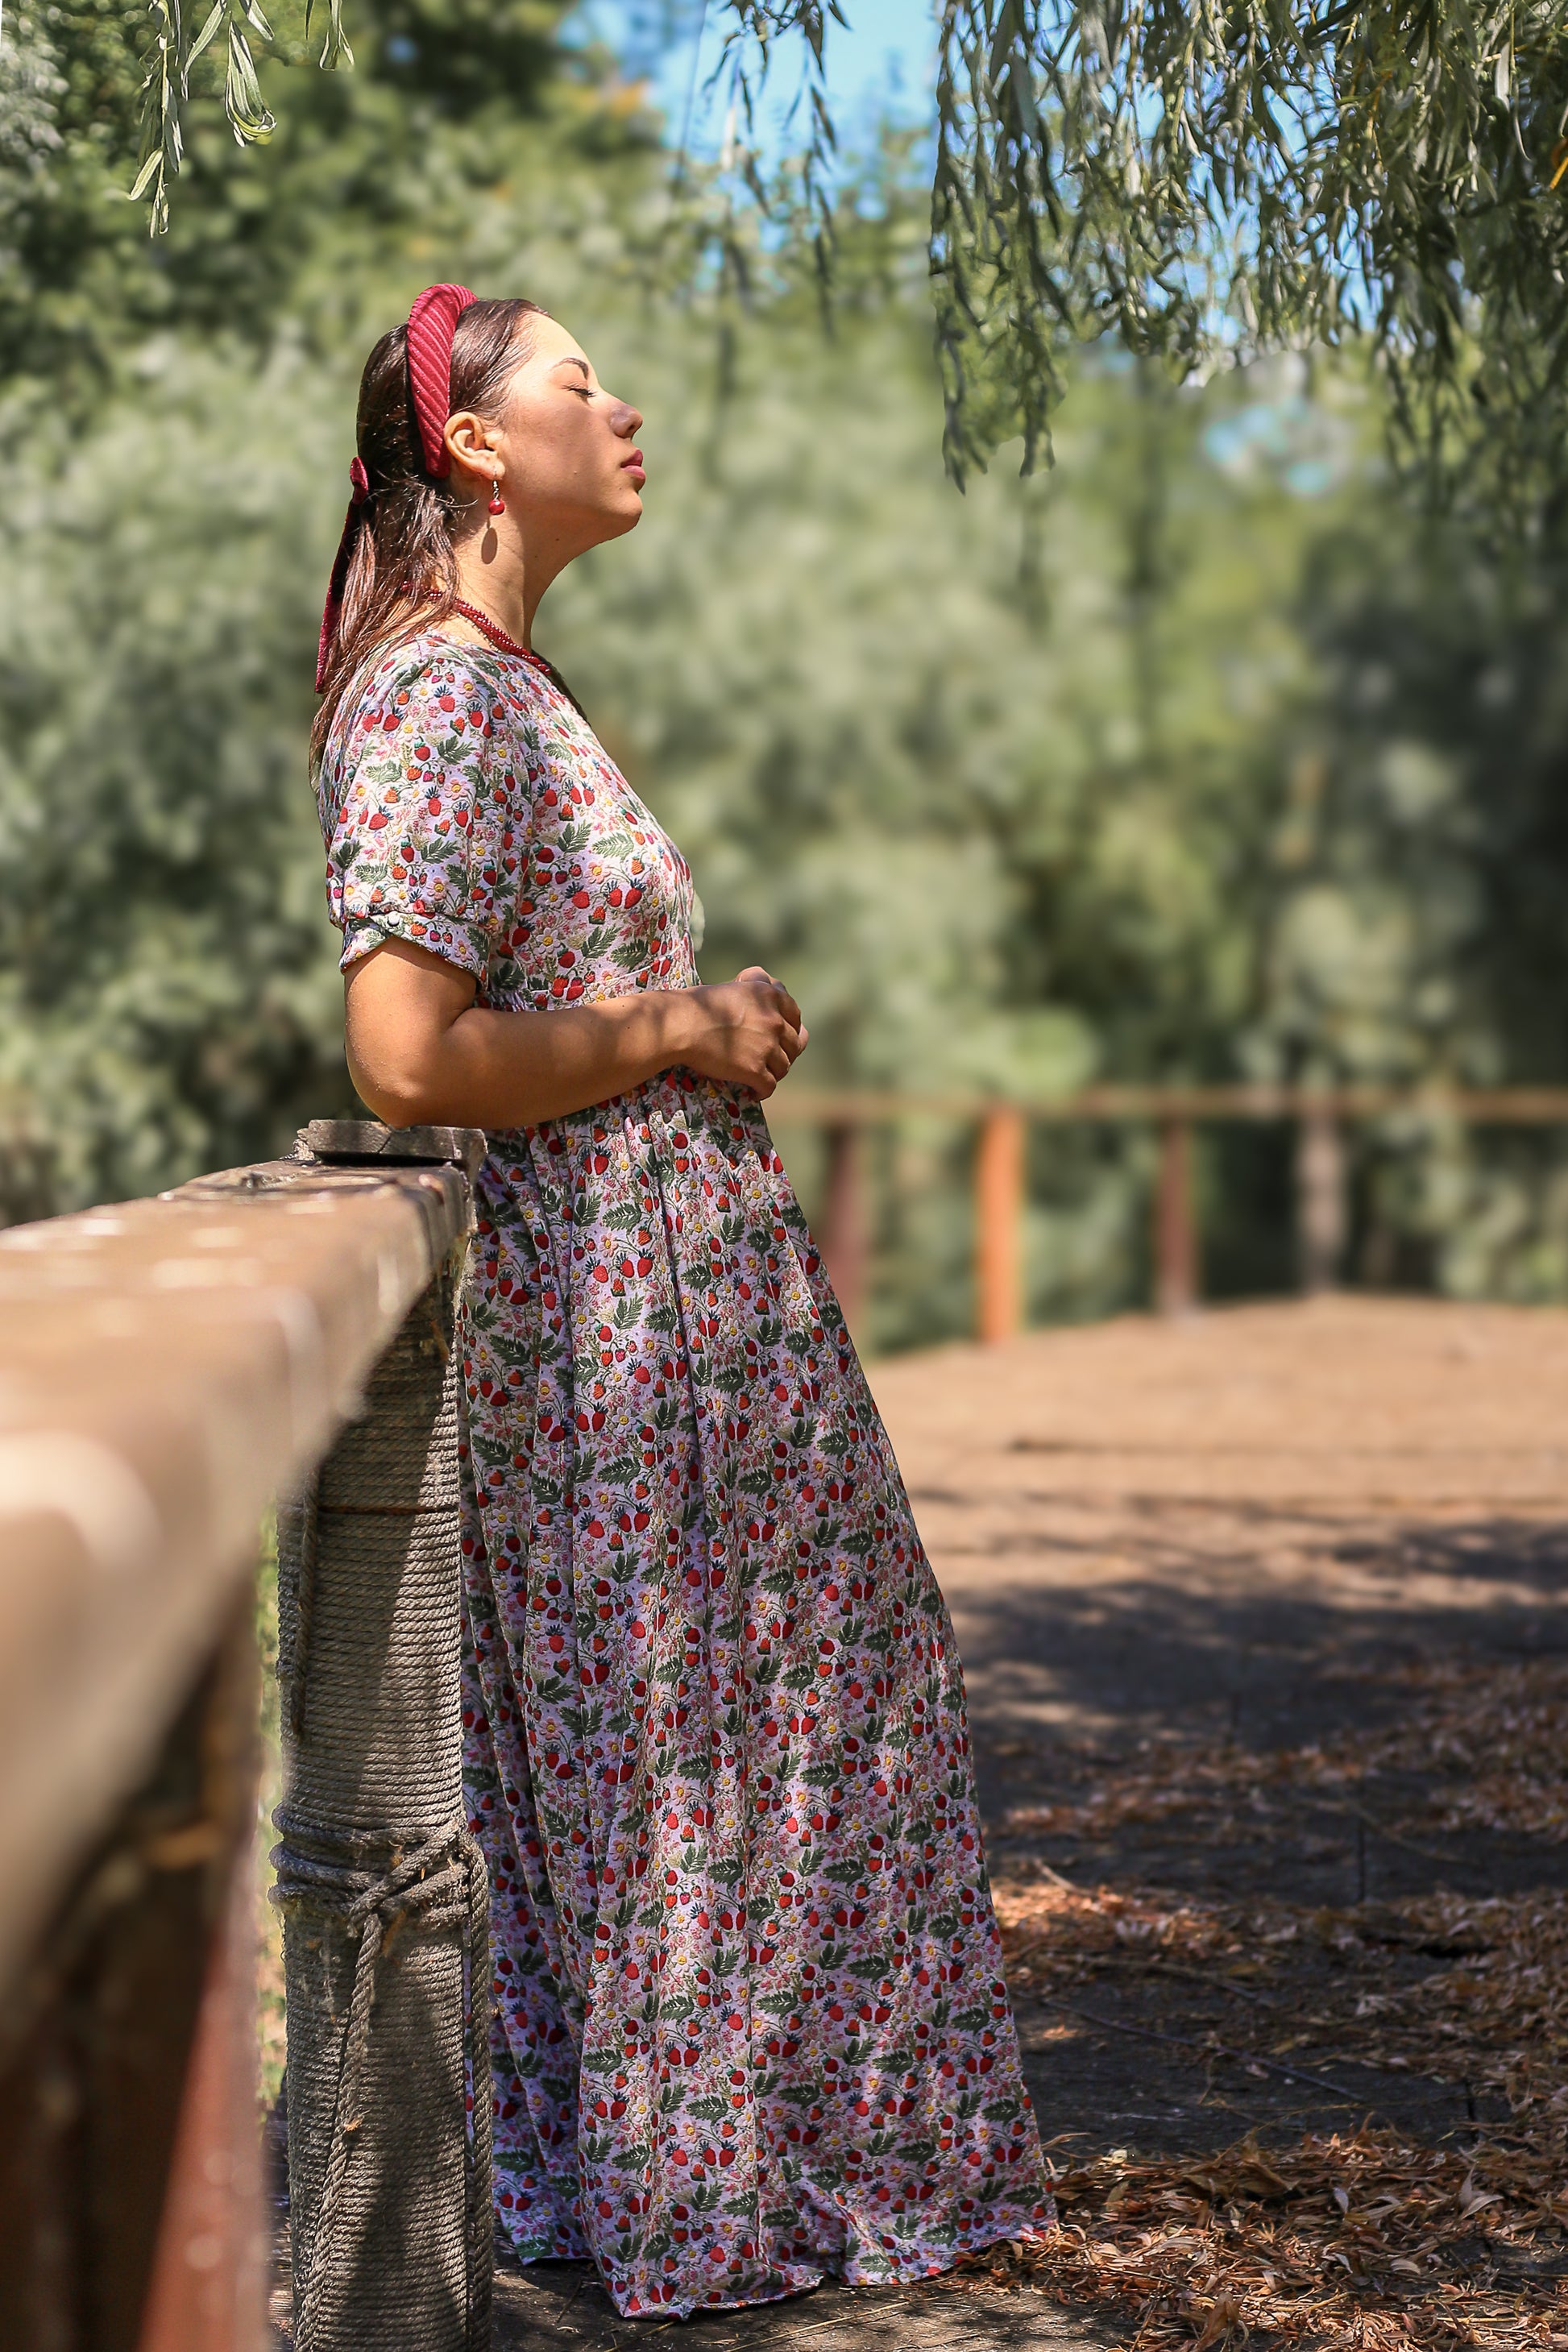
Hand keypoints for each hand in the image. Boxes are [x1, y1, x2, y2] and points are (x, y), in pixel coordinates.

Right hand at [677, 966, 808, 1097]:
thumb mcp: (735, 987)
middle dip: (785, 1053)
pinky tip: (753, 1093)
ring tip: (761, 1077)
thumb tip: (772, 992)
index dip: (791, 1028)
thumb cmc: (699, 1005)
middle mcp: (774, 1020)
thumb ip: (757, 990)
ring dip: (774, 1073)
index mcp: (770, 996)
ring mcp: (767, 1046)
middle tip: (772, 1061)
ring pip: (784, 1066)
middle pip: (794, 1044)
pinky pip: (769, 1086)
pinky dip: (762, 1092)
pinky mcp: (755, 1070)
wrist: (681, 1026)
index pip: (795, 1015)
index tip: (782, 1038)